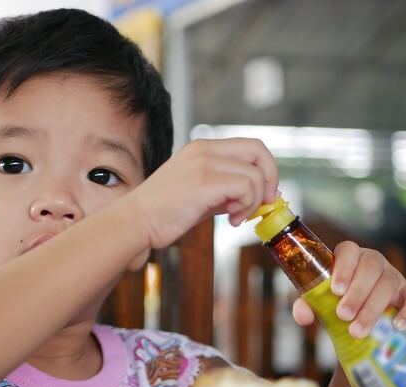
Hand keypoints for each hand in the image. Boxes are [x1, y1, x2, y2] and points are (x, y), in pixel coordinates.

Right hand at [130, 138, 278, 248]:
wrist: (136, 221)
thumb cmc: (164, 212)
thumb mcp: (200, 193)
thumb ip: (227, 188)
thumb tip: (261, 195)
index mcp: (203, 148)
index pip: (250, 146)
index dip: (266, 169)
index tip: (264, 194)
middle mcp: (205, 149)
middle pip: (258, 151)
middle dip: (269, 179)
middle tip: (262, 204)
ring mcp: (204, 163)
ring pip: (255, 175)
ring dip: (253, 201)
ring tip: (235, 217)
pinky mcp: (205, 181)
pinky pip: (246, 188)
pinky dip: (246, 206)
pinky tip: (230, 219)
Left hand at [292, 241, 405, 337]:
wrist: (357, 320)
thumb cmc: (337, 305)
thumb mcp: (320, 304)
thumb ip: (307, 306)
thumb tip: (303, 316)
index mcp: (350, 258)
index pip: (349, 250)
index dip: (343, 268)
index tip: (335, 290)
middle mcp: (373, 262)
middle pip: (370, 267)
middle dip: (357, 293)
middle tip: (343, 315)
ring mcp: (394, 276)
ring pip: (388, 283)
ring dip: (373, 308)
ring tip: (357, 330)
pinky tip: (397, 326)